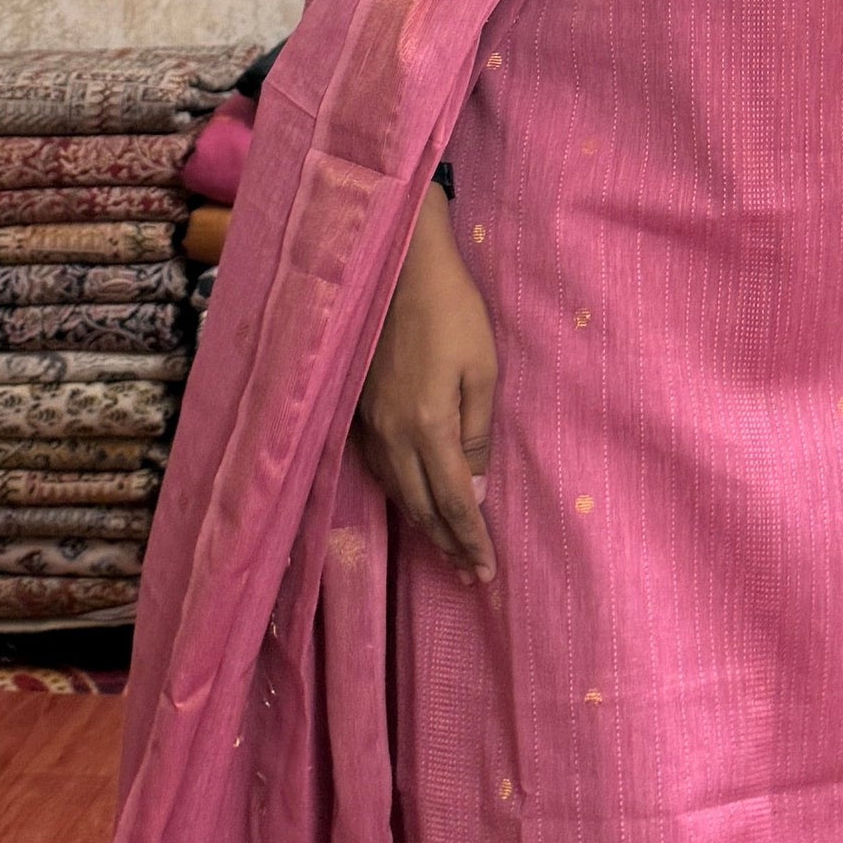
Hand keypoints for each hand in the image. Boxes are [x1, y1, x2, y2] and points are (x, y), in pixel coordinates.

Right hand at [356, 184, 497, 582]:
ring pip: (394, 491)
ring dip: (421, 524)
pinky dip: (399, 495)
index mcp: (427, 426)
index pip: (452, 502)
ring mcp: (368, 423)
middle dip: (446, 544)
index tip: (485, 573)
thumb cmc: (453, 311)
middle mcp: (391, 434)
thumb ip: (476, 434)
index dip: (470, 540)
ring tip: (446, 548)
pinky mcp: (357, 409)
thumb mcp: (482, 370)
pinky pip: (378, 469)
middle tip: (470, 574)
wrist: (398, 267)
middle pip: (418, 507)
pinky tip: (411, 501)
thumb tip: (472, 491)